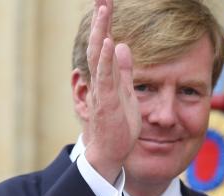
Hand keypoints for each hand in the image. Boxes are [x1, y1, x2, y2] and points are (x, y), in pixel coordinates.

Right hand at [82, 0, 139, 182]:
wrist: (110, 153)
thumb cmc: (118, 127)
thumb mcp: (126, 92)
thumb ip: (124, 70)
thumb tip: (121, 46)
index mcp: (107, 76)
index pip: (104, 42)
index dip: (105, 22)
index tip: (106, 1)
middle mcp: (100, 80)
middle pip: (97, 42)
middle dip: (100, 19)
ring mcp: (101, 91)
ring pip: (98, 56)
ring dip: (100, 32)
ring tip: (103, 9)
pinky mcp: (105, 102)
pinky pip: (104, 78)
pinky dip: (105, 60)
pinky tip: (107, 42)